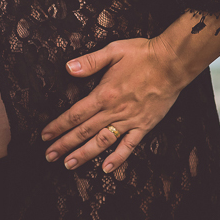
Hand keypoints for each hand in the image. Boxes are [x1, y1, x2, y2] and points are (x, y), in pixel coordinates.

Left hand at [40, 34, 190, 173]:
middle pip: (84, 131)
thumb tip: (69, 67)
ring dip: (84, 154)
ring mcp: (130, 120)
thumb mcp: (114, 50)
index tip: (45, 136)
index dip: (59, 126)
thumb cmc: (144, 54)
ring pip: (102, 142)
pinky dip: (117, 159)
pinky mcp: (144, 125)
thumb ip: (90, 61)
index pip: (75, 114)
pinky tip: (106, 169)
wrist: (173, 63)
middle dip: (65, 145)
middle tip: (49, 156)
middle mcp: (115, 110)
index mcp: (104, 94)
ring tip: (69, 165)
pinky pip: (129, 146)